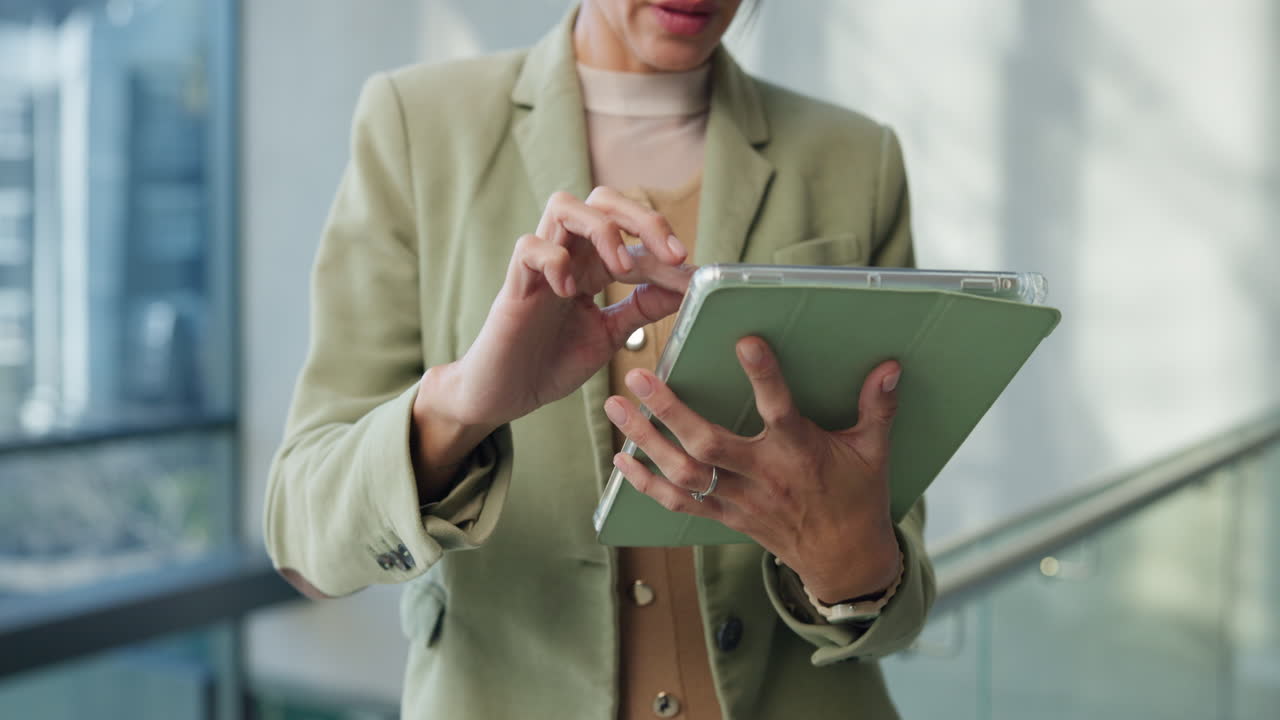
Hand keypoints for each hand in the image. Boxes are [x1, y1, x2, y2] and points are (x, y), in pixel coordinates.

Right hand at [411, 187, 694, 494]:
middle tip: (670, 254)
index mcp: (592, 266)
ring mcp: (539, 268)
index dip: (666, 247)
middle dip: (641, 218)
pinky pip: (528, 247)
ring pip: (563, 206)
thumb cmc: (550, 363)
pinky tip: (570, 292)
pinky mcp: (514, 286)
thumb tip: (686, 287)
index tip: (694, 273)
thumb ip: (641, 309)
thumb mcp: (609, 335)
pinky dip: (554, 261)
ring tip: (620, 268)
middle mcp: (568, 257)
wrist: (504, 396)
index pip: (633, 234)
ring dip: (601, 229)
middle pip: (602, 200)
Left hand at [606, 337, 902, 602]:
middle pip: (708, 444)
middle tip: (638, 377)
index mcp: (800, 453)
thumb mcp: (873, 451)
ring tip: (616, 407)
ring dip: (646, 441)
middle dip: (669, 411)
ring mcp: (739, 499)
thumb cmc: (858, 497)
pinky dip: (646, 484)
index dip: (764, 376)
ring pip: (684, 472)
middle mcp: (764, 475)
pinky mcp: (725, 515)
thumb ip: (878, 407)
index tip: (744, 341)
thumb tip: (891, 366)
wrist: (844, 560)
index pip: (780, 410)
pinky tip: (621, 459)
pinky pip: (679, 503)